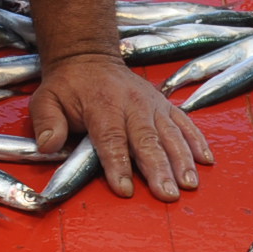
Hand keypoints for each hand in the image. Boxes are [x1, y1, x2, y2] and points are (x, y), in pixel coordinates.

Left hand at [28, 51, 212, 200]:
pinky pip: (185, 123)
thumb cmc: (67, 86)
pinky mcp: (165, 104)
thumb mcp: (46, 99)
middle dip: (158, 169)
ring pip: (170, 134)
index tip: (125, 189)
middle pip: (147, 140)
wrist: (88, 57)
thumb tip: (48, 145)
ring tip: (190, 184)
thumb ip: (47, 122)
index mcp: (102, 104)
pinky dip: (197, 141)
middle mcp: (132, 104)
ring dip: (182, 160)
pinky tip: (206, 161)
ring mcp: (152, 104)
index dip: (118, 164)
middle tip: (168, 194)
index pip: (111, 138)